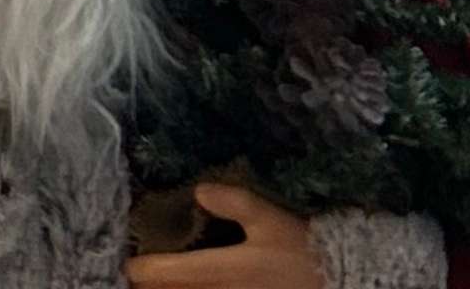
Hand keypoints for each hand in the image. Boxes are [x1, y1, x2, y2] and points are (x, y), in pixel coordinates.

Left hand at [123, 182, 324, 286]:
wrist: (345, 283)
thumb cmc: (306, 252)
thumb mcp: (271, 220)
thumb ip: (234, 203)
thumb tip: (198, 191)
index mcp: (222, 272)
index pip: (163, 274)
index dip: (138, 268)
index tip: (125, 260)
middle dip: (146, 286)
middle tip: (130, 276)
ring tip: (151, 284)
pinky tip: (186, 288)